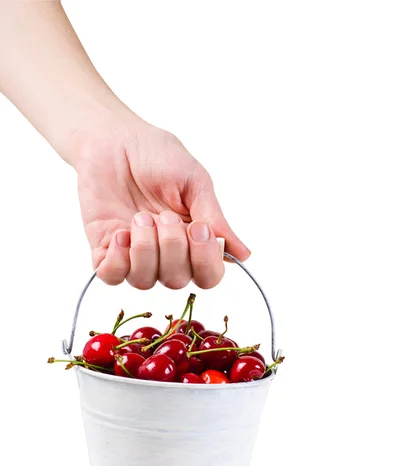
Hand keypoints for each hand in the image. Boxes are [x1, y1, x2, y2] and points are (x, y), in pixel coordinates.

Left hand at [73, 110, 249, 289]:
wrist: (113, 138)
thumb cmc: (156, 155)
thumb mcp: (195, 182)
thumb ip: (215, 219)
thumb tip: (243, 254)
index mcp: (192, 240)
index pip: (208, 276)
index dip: (206, 262)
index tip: (198, 229)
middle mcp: (165, 254)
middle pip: (177, 281)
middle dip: (173, 247)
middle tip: (164, 214)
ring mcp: (134, 255)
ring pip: (145, 281)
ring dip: (145, 249)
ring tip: (139, 217)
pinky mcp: (105, 250)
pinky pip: (112, 276)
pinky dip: (118, 260)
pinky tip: (121, 233)